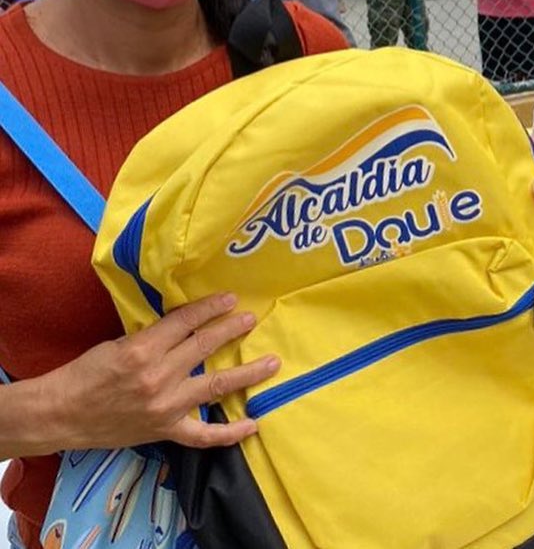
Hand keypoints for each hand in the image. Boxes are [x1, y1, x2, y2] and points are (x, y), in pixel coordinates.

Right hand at [45, 292, 277, 449]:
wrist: (61, 414)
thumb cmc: (86, 373)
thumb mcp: (119, 343)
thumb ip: (154, 336)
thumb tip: (187, 323)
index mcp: (143, 349)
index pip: (186, 322)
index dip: (210, 308)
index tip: (230, 299)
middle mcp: (158, 377)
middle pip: (204, 346)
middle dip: (232, 330)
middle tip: (252, 319)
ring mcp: (164, 406)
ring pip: (214, 386)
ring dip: (246, 373)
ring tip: (271, 362)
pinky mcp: (164, 431)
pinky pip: (203, 436)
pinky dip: (229, 434)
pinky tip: (253, 425)